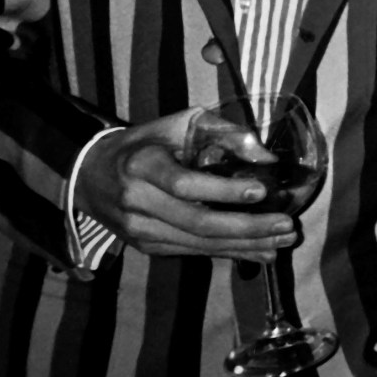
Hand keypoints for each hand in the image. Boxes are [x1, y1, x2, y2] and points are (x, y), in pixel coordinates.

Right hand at [72, 111, 297, 259]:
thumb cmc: (145, 143)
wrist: (90, 176)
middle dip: (247, 227)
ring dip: (245, 245)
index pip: (185, 184)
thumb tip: (265, 157)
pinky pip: (193, 251)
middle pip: (197, 222)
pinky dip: (229, 253)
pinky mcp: (147, 246)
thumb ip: (222, 132)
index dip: (224, 191)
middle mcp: (138, 202)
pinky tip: (260, 253)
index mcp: (143, 165)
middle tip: (286, 226)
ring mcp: (140, 230)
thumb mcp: (178, 123)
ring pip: (198, 243)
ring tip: (282, 243)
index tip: (261, 191)